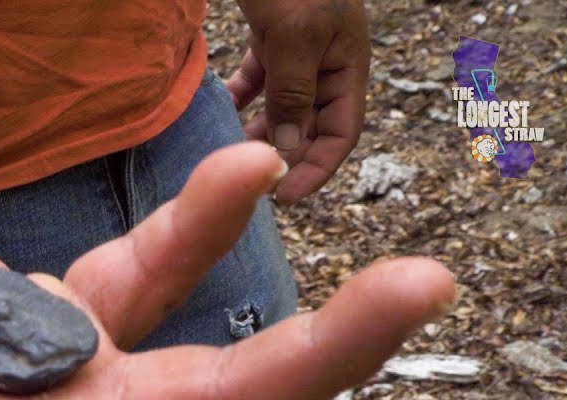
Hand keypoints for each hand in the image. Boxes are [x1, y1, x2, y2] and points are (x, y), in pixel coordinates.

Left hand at [228, 0, 370, 204]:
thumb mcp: (293, 35)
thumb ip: (293, 93)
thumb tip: (290, 151)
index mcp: (347, 64)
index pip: (341, 133)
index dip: (316, 169)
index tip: (282, 198)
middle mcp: (327, 61)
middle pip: (311, 124)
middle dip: (284, 153)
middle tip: (248, 183)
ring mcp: (299, 48)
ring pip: (282, 105)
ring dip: (259, 130)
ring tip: (230, 152)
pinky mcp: (271, 33)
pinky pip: (259, 78)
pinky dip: (241, 96)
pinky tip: (219, 110)